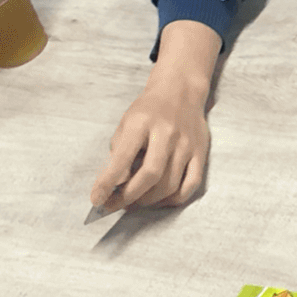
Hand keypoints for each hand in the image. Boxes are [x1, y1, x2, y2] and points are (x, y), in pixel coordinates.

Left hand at [87, 20, 220, 210]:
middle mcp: (167, 133)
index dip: (107, 182)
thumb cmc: (148, 110)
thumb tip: (115, 185)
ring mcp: (187, 144)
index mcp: (142, 122)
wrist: (180, 91)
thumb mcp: (126, 122)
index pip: (123, 158)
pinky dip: (173, 198)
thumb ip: (119, 152)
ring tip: (135, 202)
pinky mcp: (201, 152)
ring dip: (148, 200)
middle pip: (150, 175)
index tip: (96, 199)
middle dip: (129, 196)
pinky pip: (190, 185)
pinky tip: (160, 199)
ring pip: (170, 184)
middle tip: (114, 205)